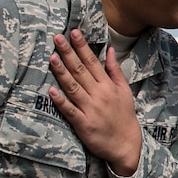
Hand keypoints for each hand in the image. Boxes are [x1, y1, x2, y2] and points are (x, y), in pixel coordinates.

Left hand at [47, 30, 141, 176]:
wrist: (126, 145)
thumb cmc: (124, 116)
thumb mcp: (124, 91)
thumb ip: (115, 70)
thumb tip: (110, 50)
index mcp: (108, 86)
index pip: (92, 62)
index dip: (82, 47)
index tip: (73, 32)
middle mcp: (99, 95)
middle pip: (80, 71)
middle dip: (68, 53)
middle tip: (57, 38)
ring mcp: (90, 109)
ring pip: (73, 87)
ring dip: (62, 72)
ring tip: (52, 57)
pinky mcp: (83, 124)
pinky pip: (70, 111)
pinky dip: (61, 101)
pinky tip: (51, 91)